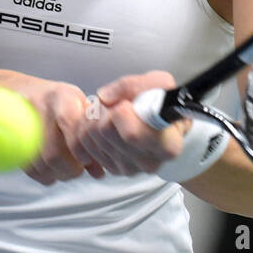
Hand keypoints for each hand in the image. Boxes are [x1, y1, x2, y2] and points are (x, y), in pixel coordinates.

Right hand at [1, 78, 100, 184]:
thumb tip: (100, 173)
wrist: (21, 92)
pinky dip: (42, 176)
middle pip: (54, 153)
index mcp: (64, 97)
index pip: (72, 127)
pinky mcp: (12, 138)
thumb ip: (90, 139)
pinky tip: (51, 171)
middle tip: (77, 170)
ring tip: (66, 171)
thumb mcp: (79, 109)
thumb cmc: (60, 103)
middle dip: (69, 169)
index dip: (80, 149)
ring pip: (40, 163)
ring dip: (57, 174)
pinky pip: (28, 167)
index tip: (86, 160)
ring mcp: (23, 122)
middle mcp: (42, 107)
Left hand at [73, 71, 192, 176]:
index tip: (126, 104)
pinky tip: (103, 122)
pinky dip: (88, 128)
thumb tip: (105, 97)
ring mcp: (130, 169)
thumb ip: (133, 86)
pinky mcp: (113, 169)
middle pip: (106, 131)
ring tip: (109, 110)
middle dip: (104, 108)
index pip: (131, 134)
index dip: (121, 112)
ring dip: (94, 116)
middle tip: (115, 103)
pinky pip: (85, 144)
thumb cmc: (164, 104)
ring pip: (92, 136)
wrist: (163, 120)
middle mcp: (149, 162)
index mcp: (167, 145)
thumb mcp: (160, 83)